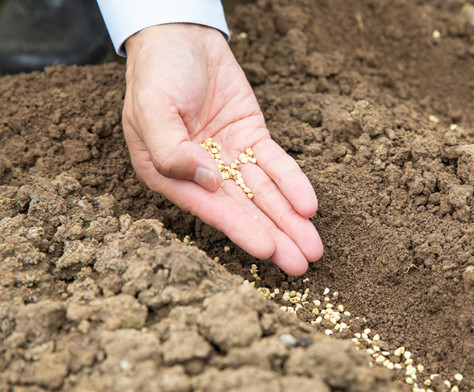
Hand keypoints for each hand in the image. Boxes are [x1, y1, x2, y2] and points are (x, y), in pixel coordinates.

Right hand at [122, 24, 322, 274]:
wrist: (181, 36)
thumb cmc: (157, 74)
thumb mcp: (151, 109)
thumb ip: (170, 150)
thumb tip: (206, 183)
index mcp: (170, 175)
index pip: (211, 209)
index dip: (241, 229)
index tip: (268, 250)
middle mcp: (203, 174)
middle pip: (245, 210)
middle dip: (275, 237)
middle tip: (302, 265)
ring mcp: (231, 157)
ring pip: (266, 194)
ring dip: (291, 220)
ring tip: (314, 248)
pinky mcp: (253, 138)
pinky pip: (277, 164)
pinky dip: (294, 183)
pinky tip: (310, 205)